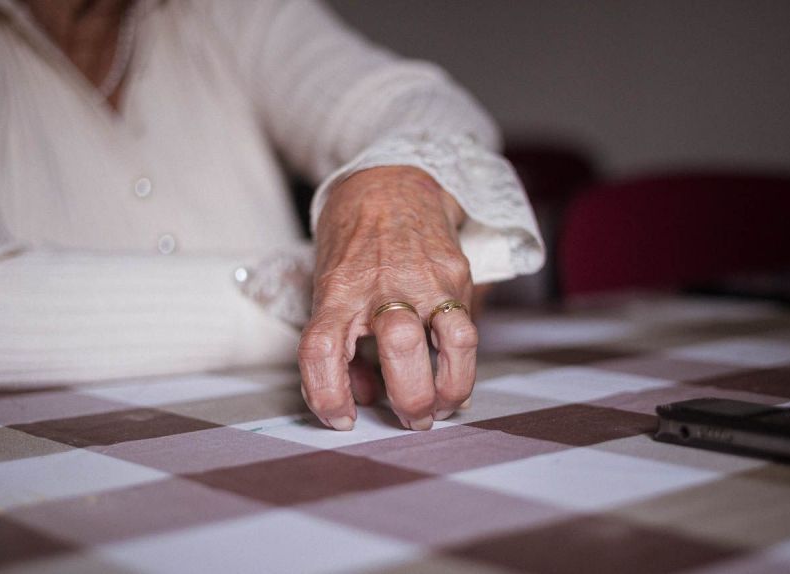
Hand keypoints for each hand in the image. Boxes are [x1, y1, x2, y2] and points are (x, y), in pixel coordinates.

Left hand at [298, 166, 477, 430]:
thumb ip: (341, 344)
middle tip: (411, 418)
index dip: (328, 394)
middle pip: (399, 346)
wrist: (388, 186)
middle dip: (411, 398)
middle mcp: (382, 283)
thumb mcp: (330, 289)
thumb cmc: (353, 247)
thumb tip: (363, 394)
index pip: (322, 348)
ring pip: (453, 340)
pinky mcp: (456, 274)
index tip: (340, 418)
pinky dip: (464, 365)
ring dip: (451, 387)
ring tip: (444, 406)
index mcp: (339, 289)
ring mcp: (426, 277)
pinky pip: (467, 328)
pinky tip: (456, 377)